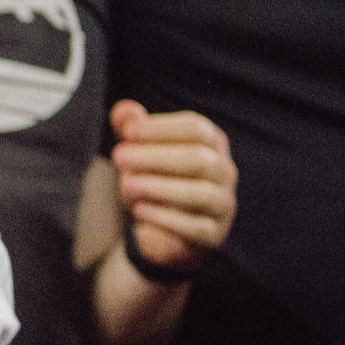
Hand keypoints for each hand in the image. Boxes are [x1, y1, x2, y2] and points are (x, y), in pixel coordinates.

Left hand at [110, 100, 236, 275]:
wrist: (162, 232)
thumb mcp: (140, 152)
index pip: (196, 128)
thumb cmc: (154, 181)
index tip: (128, 133)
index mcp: (212, 143)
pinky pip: (197, 228)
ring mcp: (224, 204)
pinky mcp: (215, 234)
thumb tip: (123, 110)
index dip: (162, 128)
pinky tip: (139, 210)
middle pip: (200, 158)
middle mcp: (225, 171)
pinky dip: (167, 218)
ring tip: (126, 185)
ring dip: (161, 187)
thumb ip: (132, 130)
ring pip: (202, 193)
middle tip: (119, 157)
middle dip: (156, 157)